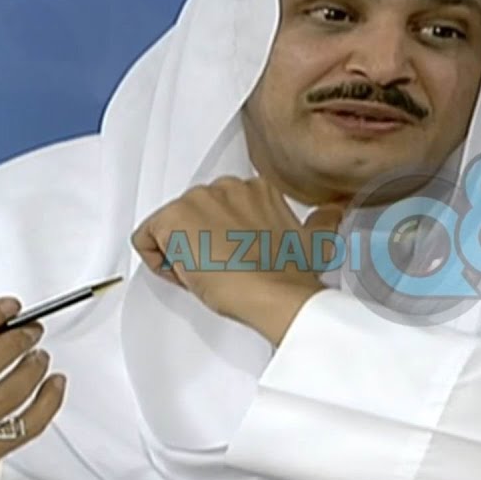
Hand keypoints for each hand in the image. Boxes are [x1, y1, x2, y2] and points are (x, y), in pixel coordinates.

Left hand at [131, 176, 343, 343]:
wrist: (275, 294)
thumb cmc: (290, 276)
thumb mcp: (316, 239)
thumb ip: (322, 219)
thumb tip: (336, 212)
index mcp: (256, 187)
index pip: (220, 208)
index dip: (222, 239)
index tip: (235, 258)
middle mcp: (225, 186)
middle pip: (192, 216)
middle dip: (199, 244)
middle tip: (221, 271)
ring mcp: (197, 199)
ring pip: (169, 228)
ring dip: (181, 254)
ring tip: (209, 275)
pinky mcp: (171, 218)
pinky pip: (144, 240)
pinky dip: (158, 263)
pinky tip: (188, 275)